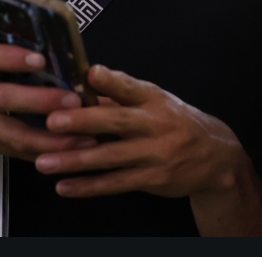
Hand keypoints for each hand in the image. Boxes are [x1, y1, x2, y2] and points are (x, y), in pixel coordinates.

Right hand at [0, 29, 97, 159]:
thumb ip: (6, 39)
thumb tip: (51, 33)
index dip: (12, 59)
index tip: (40, 60)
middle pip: (3, 99)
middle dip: (40, 102)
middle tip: (74, 101)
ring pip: (11, 134)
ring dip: (49, 140)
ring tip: (83, 139)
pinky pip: (11, 151)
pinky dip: (40, 153)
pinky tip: (67, 154)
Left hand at [36, 65, 261, 235]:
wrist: (216, 158)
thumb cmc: (179, 124)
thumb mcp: (159, 103)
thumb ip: (122, 97)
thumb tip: (85, 87)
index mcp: (157, 100)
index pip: (133, 87)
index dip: (112, 81)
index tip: (91, 73)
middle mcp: (157, 124)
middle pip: (118, 122)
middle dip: (83, 121)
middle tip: (53, 120)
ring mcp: (156, 154)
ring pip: (111, 157)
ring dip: (75, 160)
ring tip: (45, 162)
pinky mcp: (153, 179)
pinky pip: (116, 184)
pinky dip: (89, 187)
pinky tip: (65, 187)